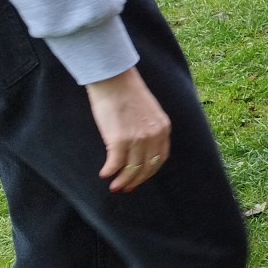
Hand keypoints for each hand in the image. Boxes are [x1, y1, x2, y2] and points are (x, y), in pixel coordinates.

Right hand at [85, 67, 170, 193]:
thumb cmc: (127, 92)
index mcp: (163, 128)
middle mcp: (153, 136)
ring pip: (132, 169)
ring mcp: (137, 139)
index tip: (140, 179)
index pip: (160, 158)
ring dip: (122, 181)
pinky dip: (109, 172)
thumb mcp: (149, 111)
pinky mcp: (119, 140)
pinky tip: (104, 174)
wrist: (114, 79)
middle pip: (147, 167)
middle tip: (125, 188)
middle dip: (136, 180)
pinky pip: (115, 163)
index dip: (150, 172)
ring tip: (114, 186)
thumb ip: (149, 128)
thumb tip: (140, 147)